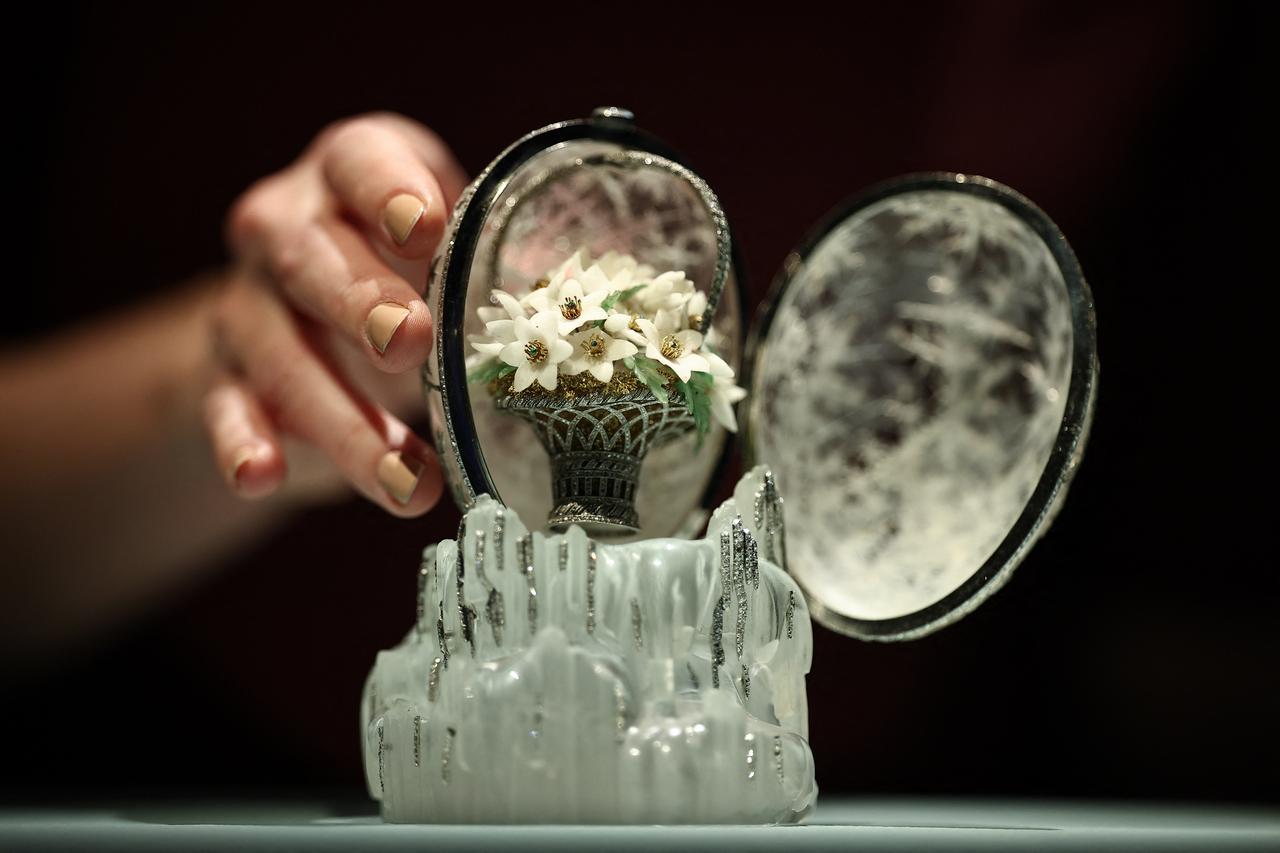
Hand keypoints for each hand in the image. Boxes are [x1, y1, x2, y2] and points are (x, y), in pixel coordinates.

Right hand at [205, 113, 467, 515]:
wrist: (296, 317)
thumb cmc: (404, 271)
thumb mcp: (448, 251)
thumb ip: (492, 262)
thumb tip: (587, 308)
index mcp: (350, 177)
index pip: (359, 163)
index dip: (389, 189)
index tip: (427, 227)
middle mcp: (286, 229)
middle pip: (309, 258)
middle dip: (360, 302)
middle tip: (411, 343)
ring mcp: (248, 305)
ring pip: (278, 354)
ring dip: (342, 419)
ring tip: (405, 479)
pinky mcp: (223, 378)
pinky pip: (224, 410)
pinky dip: (242, 446)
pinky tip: (263, 479)